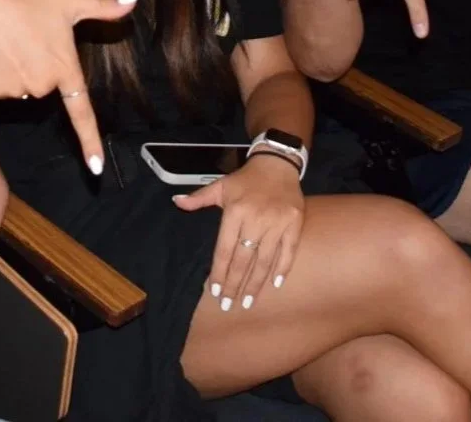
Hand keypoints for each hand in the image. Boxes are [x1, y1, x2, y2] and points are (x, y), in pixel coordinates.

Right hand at [0, 0, 138, 172]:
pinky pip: (2, 89)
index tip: (96, 169)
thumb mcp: (68, 0)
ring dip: (20, 71)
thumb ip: (103, 7)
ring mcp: (17, 89)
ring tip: (11, 41)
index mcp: (65, 67)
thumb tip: (135, 0)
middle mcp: (43, 85)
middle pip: (46, 87)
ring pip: (24, 88)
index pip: (81, 111)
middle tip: (29, 38)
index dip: (90, 141)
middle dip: (41, 66)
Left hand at [175, 154, 304, 310]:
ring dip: (256, 283)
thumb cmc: (246, 180)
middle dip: (235, 284)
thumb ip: (199, 198)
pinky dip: (283, 268)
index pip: (225, 249)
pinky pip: (288, 251)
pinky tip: (275, 284)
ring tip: (249, 301)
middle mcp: (255, 218)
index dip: (219, 271)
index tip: (214, 291)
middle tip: (228, 305)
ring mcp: (277, 222)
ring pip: (265, 260)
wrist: (277, 164)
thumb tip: (176, 202)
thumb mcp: (220, 186)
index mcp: (235, 211)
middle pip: (243, 259)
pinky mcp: (294, 223)